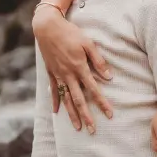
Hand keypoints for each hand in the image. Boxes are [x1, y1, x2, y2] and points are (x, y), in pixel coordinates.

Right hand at [34, 10, 111, 133]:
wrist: (47, 26)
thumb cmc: (70, 33)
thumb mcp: (88, 43)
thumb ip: (98, 61)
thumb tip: (109, 77)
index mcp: (79, 67)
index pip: (94, 89)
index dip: (102, 103)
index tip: (109, 114)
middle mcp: (68, 74)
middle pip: (78, 100)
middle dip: (86, 116)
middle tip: (92, 130)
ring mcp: (58, 75)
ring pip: (66, 99)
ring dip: (72, 114)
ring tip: (77, 127)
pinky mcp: (50, 72)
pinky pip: (53, 90)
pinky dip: (55, 101)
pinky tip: (56, 112)